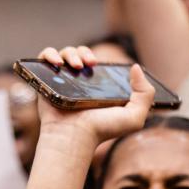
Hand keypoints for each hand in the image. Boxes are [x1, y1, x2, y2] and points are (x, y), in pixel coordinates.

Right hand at [35, 46, 154, 144]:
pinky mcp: (45, 81)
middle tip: (89, 64)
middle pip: (80, 54)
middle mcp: (80, 83)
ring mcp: (62, 82)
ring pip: (64, 53)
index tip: (98, 63)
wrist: (75, 136)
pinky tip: (56, 62)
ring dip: (70, 53)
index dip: (99, 58)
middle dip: (84, 52)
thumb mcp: (134, 116)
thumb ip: (145, 94)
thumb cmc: (103, 130)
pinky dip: (49, 54)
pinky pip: (44, 59)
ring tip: (75, 66)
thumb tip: (136, 67)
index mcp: (98, 87)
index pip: (98, 63)